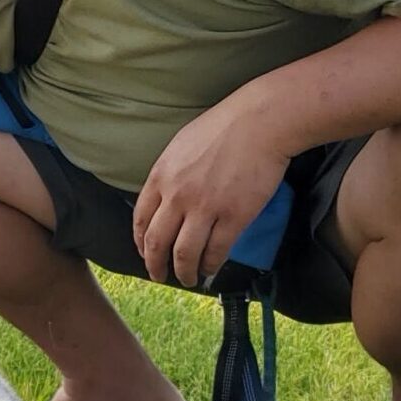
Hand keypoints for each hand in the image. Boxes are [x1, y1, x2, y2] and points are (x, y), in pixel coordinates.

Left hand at [132, 98, 291, 287]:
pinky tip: (211, 268)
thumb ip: (169, 173)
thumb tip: (165, 197)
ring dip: (184, 272)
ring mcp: (205, 208)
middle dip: (155, 265)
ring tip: (188, 278)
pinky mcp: (233, 217)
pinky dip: (211, 265)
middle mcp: (178, 195)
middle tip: (159, 276)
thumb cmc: (224, 127)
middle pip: (157, 242)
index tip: (145, 253)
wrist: (259, 122)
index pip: (141, 219)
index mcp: (162, 176)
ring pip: (185, 254)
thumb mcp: (181, 145)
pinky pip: (216, 251)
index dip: (141, 242)